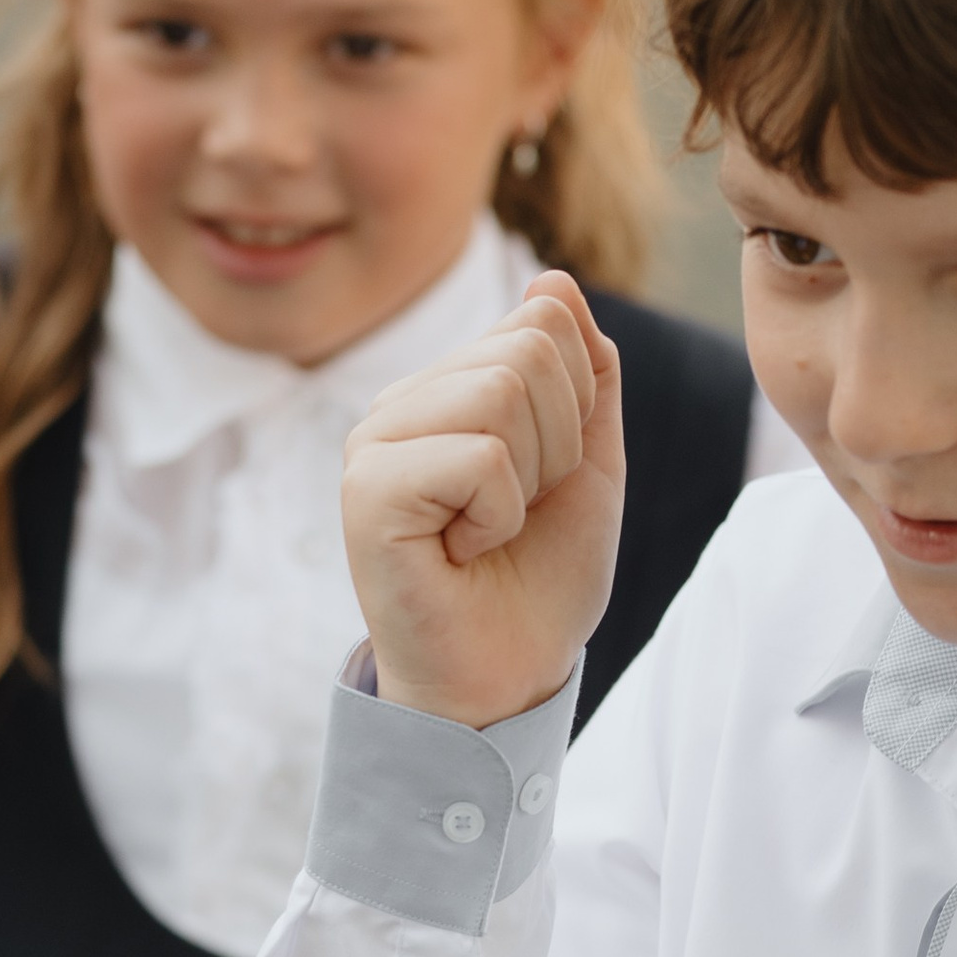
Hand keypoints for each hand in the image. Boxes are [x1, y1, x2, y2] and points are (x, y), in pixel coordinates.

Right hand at [342, 274, 622, 728]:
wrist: (509, 675)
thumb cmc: (539, 579)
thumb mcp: (589, 461)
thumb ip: (584, 373)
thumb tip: (554, 281)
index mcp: (447, 388)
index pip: (544, 319)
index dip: (578, 407)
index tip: (544, 480)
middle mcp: (400, 404)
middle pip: (529, 349)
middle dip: (560, 444)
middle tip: (517, 512)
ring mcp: (375, 443)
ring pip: (504, 393)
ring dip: (530, 480)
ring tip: (489, 530)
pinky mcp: (367, 491)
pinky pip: (480, 457)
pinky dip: (498, 515)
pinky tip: (462, 552)